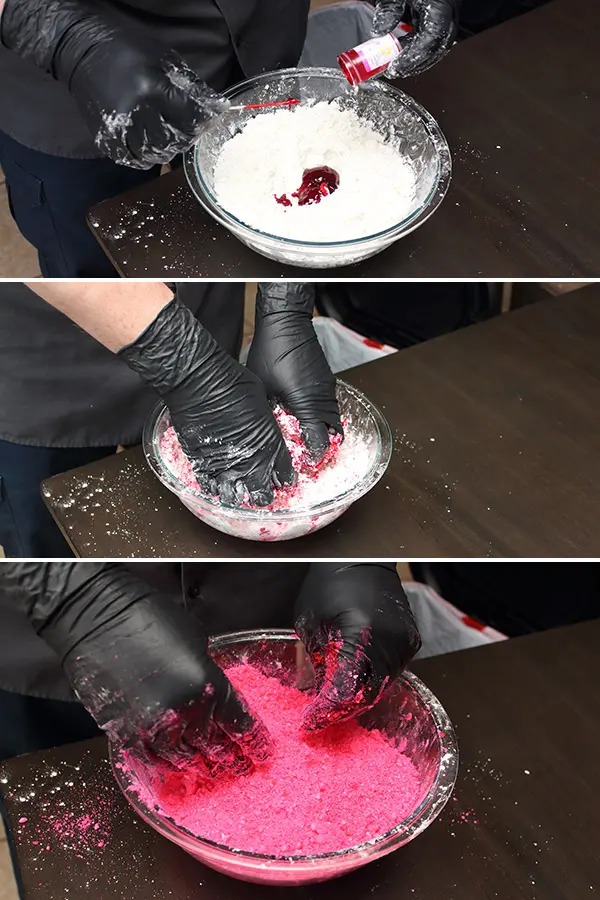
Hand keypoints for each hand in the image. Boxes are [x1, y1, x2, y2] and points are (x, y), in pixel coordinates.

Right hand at [0, 0, 225, 167]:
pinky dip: (145, 158)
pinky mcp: (106, 137)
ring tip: (169, 136)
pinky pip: (132, 160)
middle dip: (186, 137)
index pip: (190, 117)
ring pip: (154, 155)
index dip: (204, 121)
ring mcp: (118, 128)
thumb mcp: (164, 59)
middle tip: (188, 128)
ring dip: (167, 150)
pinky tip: (150, 146)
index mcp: (153, 89)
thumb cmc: (128, 51)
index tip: (209, 118)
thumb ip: (190, 86)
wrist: (82, 51)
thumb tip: (215, 107)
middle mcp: (136, 112)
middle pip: (174, 141)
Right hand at [3, 564, 271, 775]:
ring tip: (210, 772)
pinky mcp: (125, 733)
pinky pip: (152, 761)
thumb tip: (216, 695)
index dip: (253, 741)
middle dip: (231, 759)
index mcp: (208, 684)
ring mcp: (152, 726)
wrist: (98, 618)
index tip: (262, 751)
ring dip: (200, 767)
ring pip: (184, 760)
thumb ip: (209, 674)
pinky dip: (167, 766)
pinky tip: (175, 768)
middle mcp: (184, 711)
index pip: (239, 723)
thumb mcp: (197, 641)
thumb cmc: (149, 617)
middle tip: (241, 767)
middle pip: (215, 748)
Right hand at [119, 299, 293, 506]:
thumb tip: (261, 424)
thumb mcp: (263, 402)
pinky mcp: (201, 464)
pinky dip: (212, 488)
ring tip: (235, 489)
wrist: (200, 381)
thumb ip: (265, 422)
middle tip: (258, 489)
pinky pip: (208, 488)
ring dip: (236, 494)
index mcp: (270, 445)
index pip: (283, 474)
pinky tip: (215, 484)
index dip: (282, 478)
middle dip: (261, 494)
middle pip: (261, 496)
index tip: (280, 477)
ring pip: (234, 498)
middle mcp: (250, 462)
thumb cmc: (233, 382)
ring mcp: (224, 466)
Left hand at [246, 283, 341, 462]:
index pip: (321, 442)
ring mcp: (327, 389)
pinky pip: (329, 406)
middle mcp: (323, 399)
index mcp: (308, 405)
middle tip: (306, 457)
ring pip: (332, 420)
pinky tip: (302, 417)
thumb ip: (267, 415)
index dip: (314, 457)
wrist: (285, 322)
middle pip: (333, 434)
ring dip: (322, 432)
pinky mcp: (325, 381)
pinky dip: (320, 417)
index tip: (304, 465)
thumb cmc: (271, 352)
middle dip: (322, 448)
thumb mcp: (261, 390)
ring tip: (304, 440)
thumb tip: (263, 434)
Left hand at [295, 563, 421, 731]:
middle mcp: (387, 640)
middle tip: (323, 712)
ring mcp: (403, 641)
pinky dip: (374, 677)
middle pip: (367, 694)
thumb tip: (320, 694)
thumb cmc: (329, 584)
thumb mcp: (311, 623)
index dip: (326, 710)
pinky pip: (393, 671)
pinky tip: (358, 674)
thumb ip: (318, 661)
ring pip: (382, 686)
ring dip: (359, 694)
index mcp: (358, 633)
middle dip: (343, 707)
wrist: (361, 561)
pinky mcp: (411, 640)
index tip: (311, 720)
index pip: (344, 689)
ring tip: (337, 693)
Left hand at [372, 0, 458, 77]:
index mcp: (439, 8)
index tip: (395, 66)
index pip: (429, 40)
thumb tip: (378, 31)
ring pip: (437, 49)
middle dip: (414, 64)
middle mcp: (449, 16)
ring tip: (396, 66)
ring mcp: (447, 19)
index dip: (412, 57)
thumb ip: (389, 9)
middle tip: (393, 70)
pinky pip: (434, 42)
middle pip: (436, 50)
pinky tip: (404, 53)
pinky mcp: (441, 20)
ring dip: (417, 61)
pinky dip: (419, 51)